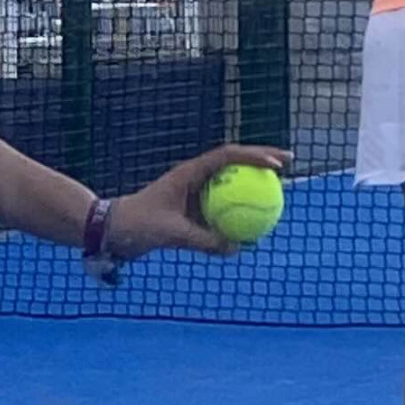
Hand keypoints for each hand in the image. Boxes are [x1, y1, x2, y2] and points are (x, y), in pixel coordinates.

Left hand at [102, 142, 288, 263]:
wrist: (114, 229)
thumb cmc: (138, 225)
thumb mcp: (171, 234)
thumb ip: (203, 241)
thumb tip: (235, 248)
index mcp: (189, 172)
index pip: (228, 156)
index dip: (254, 156)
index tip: (276, 165)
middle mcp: (195, 177)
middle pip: (236, 161)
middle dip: (264, 158)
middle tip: (290, 163)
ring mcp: (196, 191)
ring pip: (233, 182)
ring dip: (255, 182)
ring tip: (283, 187)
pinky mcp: (194, 208)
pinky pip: (224, 207)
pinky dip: (240, 211)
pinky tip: (258, 225)